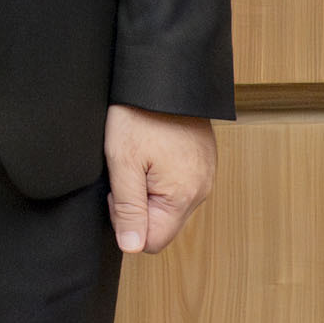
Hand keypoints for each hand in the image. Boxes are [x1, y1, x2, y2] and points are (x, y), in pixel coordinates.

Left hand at [105, 104, 214, 253]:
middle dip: (138, 206)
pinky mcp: (203, 162)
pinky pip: (179, 185)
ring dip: (148, 190)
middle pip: (163, 224)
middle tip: (126, 172)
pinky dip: (161, 176)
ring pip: (169, 205)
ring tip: (139, 158)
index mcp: (183, 196)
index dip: (127, 223)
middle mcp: (201, 191)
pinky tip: (151, 152)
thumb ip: (128, 208)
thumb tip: (132, 247)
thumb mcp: (123, 161)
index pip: (152, 241)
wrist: (163, 74)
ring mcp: (205, 175)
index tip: (118, 192)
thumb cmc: (139, 114)